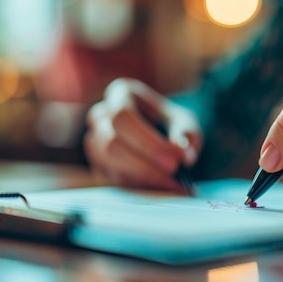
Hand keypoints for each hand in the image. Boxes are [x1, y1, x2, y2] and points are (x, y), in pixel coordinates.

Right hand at [84, 78, 201, 190]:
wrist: (166, 137)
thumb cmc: (173, 124)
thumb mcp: (186, 122)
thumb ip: (186, 135)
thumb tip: (183, 154)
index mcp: (122, 93)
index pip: (122, 115)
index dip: (147, 142)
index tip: (174, 161)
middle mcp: (102, 114)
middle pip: (111, 143)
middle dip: (144, 164)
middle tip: (174, 176)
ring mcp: (95, 140)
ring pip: (108, 163)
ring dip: (141, 177)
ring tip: (171, 184)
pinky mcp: (98, 165)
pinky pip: (111, 178)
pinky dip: (137, 186)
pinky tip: (160, 188)